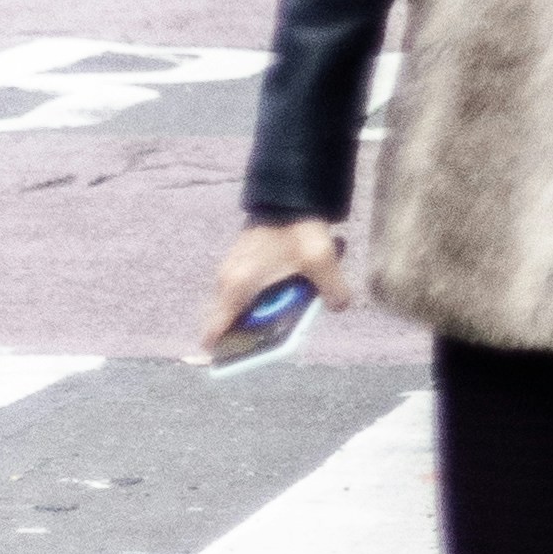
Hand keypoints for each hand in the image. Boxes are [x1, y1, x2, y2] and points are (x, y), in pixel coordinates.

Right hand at [203, 214, 348, 352]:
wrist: (288, 192)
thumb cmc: (298, 227)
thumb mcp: (322, 259)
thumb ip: (333, 290)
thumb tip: (339, 307)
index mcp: (237, 287)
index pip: (213, 331)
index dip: (222, 351)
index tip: (237, 361)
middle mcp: (226, 281)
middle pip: (225, 322)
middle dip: (247, 334)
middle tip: (271, 337)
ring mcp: (230, 270)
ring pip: (234, 306)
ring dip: (255, 314)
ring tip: (283, 312)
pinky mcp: (239, 261)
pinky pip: (241, 291)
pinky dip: (257, 297)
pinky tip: (284, 290)